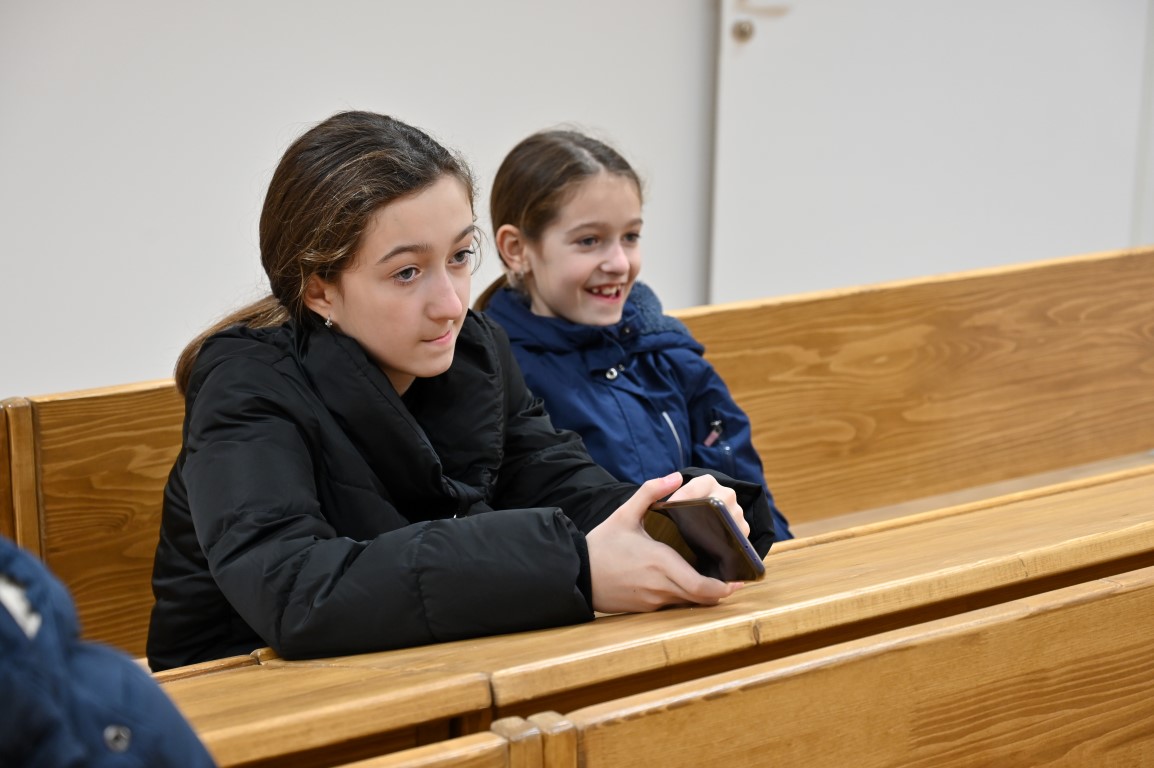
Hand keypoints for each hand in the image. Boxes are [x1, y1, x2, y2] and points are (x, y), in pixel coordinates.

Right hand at [585, 473, 742, 614]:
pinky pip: (673, 604)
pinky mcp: (646, 609)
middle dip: (720, 591)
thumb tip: (676, 476)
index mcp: (660, 563)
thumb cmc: (602, 544)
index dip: (724, 588)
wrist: (577, 573)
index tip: (738, 579)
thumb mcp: (624, 513)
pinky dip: (684, 596)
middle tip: (732, 580)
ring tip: (713, 578)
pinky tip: (684, 582)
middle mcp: (660, 586)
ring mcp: (653, 601)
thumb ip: (651, 491)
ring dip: (702, 593)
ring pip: (689, 603)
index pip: (702, 586)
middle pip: (702, 598)